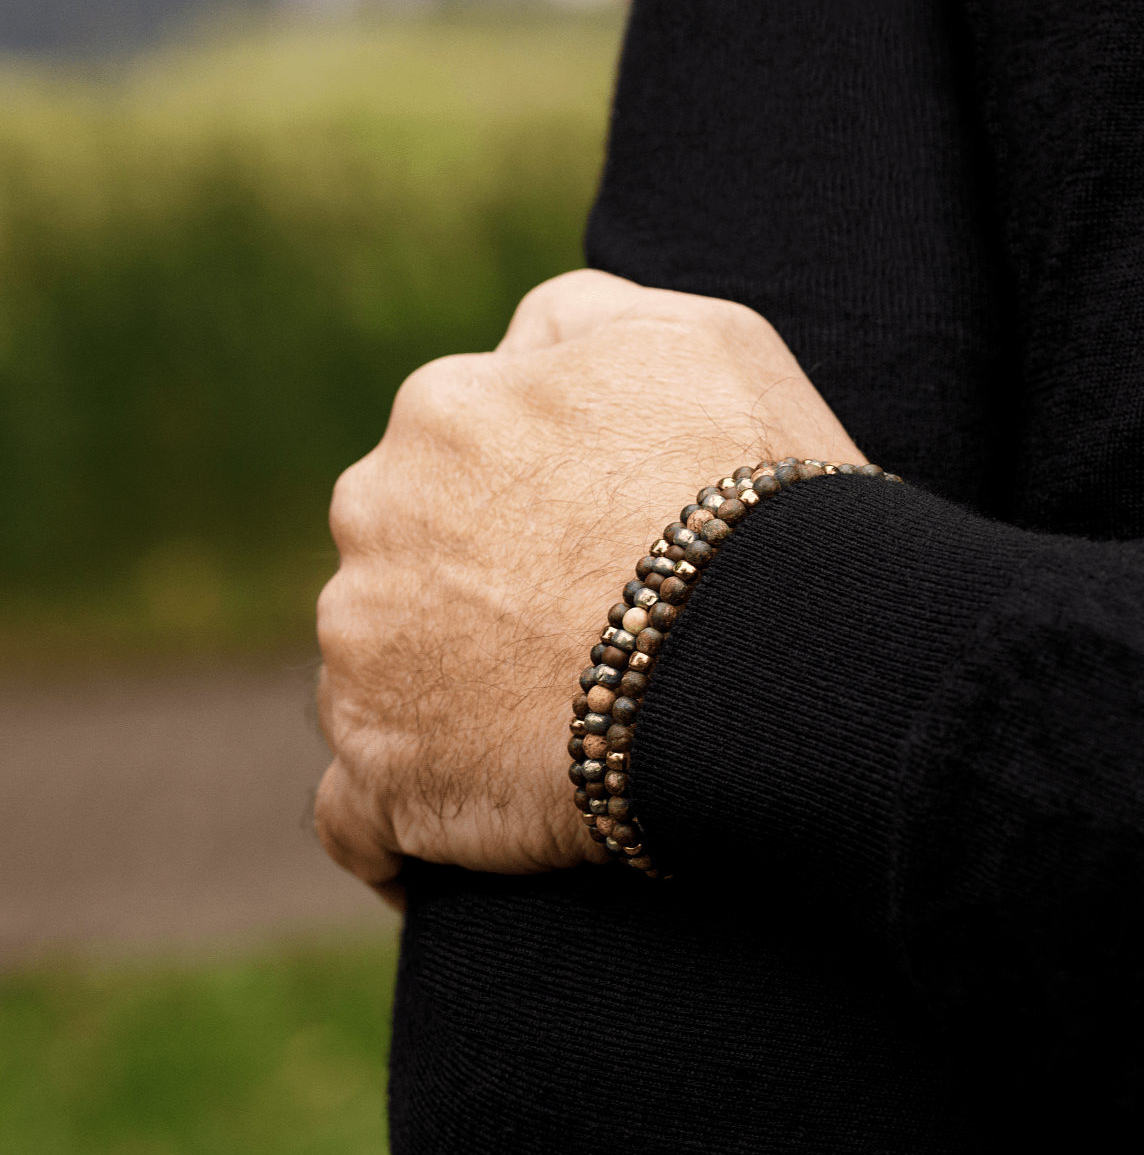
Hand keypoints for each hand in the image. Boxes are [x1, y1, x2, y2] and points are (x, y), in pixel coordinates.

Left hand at [314, 270, 864, 904]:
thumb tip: (514, 348)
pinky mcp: (387, 777)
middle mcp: (374, 520)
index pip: (453, 461)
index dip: (521, 513)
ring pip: (375, 675)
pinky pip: (361, 813)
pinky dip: (396, 824)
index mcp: (443, 415)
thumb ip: (574, 322)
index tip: (580, 558)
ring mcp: (366, 654)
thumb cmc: (753, 488)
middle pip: (401, 564)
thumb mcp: (690, 335)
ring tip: (534, 739)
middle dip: (462, 598)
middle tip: (567, 647)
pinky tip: (443, 832)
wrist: (772, 647)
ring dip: (433, 700)